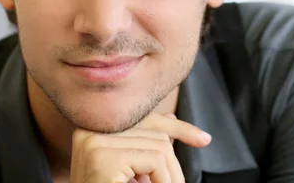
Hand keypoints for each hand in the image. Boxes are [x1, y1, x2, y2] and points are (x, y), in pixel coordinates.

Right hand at [70, 113, 211, 182]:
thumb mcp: (130, 169)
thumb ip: (145, 145)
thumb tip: (171, 118)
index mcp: (92, 128)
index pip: (144, 119)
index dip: (177, 128)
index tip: (204, 140)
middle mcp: (89, 130)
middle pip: (154, 132)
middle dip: (173, 162)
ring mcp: (94, 142)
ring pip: (159, 146)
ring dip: (170, 175)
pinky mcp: (103, 158)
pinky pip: (155, 160)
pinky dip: (164, 180)